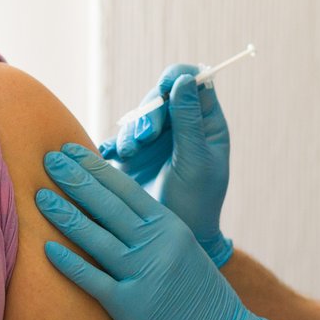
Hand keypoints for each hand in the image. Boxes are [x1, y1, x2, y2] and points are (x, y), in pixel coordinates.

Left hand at [37, 142, 269, 319]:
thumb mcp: (181, 249)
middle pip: (107, 206)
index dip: (94, 168)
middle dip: (74, 180)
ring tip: (39, 196)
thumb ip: (151, 229)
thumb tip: (111, 206)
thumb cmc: (198, 293)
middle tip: (47, 160)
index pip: (125, 189)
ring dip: (65, 215)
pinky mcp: (130, 306)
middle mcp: (156, 245)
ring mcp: (143, 274)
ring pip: (96, 237)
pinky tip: (46, 249)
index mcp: (169, 227)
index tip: (70, 150)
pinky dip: (69, 263)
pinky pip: (93, 279)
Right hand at [99, 64, 235, 265]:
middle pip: (160, 95)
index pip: (195, 82)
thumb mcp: (196, 162)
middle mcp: (181, 127)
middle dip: (149, 112)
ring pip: (137, 116)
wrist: (171, 242)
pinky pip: (118, 137)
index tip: (166, 89)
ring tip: (129, 154)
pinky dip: (114, 144)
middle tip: (144, 137)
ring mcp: (155, 140)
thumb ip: (189, 122)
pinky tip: (113, 157)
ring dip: (130, 131)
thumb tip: (186, 78)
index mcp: (206, 124)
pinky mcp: (132, 156)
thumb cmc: (196, 204)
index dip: (178, 78)